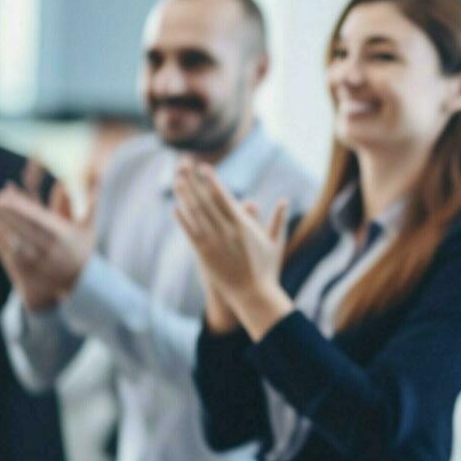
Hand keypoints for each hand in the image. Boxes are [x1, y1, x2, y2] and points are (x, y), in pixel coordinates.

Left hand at [0, 175, 91, 310]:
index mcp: (64, 236)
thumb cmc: (82, 250)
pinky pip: (10, 256)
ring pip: (14, 242)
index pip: (38, 219)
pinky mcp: (28, 273)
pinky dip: (0, 244)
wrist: (80, 285)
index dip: (21, 207)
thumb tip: (100, 179)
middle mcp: (50, 250)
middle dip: (5, 215)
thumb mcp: (88, 228)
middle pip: (23, 229)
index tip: (5, 195)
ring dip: (0, 227)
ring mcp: (38, 263)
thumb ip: (90, 205)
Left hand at [171, 159, 290, 334]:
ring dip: (184, 196)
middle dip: (193, 181)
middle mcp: (226, 231)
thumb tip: (285, 200)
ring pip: (195, 214)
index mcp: (243, 225)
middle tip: (183, 165)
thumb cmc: (267, 269)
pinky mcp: (204, 255)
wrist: (253, 295)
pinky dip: (183, 220)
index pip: (223, 196)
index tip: (203, 167)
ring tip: (177, 180)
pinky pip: (190, 233)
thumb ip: (278, 220)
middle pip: (205, 201)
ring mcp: (213, 242)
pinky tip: (175, 208)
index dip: (211, 180)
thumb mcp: (276, 242)